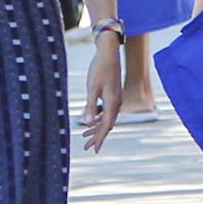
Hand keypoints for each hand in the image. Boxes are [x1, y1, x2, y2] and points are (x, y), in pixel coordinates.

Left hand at [81, 37, 123, 152]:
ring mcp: (115, 98)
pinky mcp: (113, 94)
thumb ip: (90, 105)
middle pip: (107, 125)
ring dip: (97, 128)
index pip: (106, 126)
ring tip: (85, 136)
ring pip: (107, 118)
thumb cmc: (99, 69)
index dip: (99, 138)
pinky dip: (99, 118)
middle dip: (97, 136)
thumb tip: (87, 122)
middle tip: (88, 148)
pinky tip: (92, 121)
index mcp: (112, 103)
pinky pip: (107, 111)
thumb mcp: (91, 88)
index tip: (94, 149)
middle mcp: (116, 103)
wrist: (109, 53)